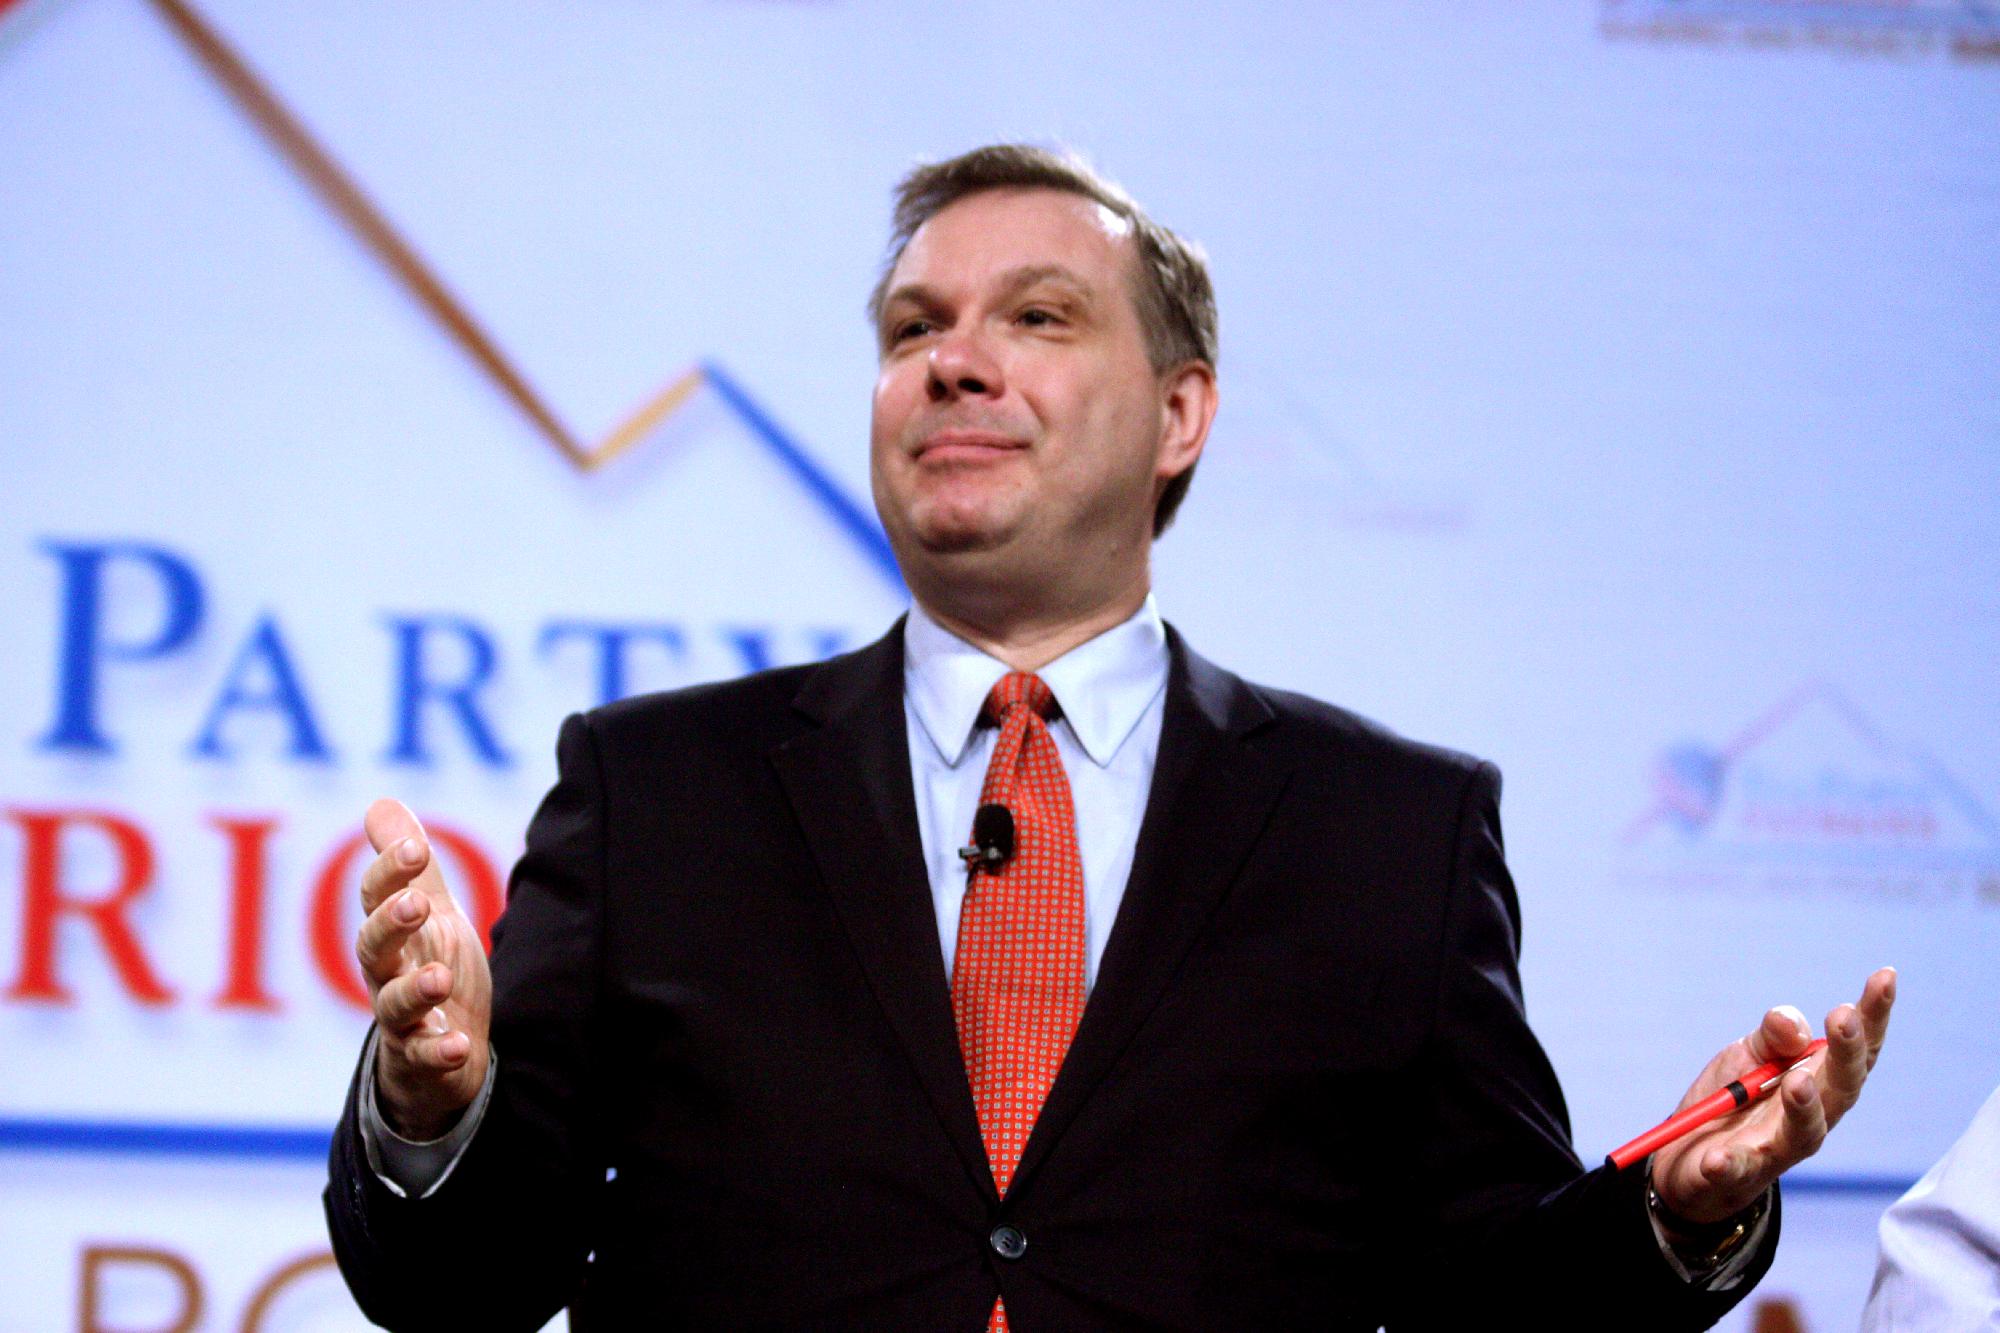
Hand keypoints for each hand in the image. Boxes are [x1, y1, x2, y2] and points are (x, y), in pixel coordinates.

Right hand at [354, 798, 493, 1140]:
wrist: (441, 1056)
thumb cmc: (431, 971)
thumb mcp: (428, 914)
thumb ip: (410, 867)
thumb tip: (381, 802)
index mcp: (390, 936)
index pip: (377, 898)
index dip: (390, 872)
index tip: (415, 846)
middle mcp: (386, 976)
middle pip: (373, 948)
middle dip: (390, 923)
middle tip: (415, 903)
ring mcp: (402, 1020)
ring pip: (394, 1005)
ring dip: (415, 990)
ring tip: (440, 978)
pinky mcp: (422, 1060)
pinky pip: (425, 1057)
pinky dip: (438, 1052)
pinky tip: (457, 1045)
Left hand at [1651, 966, 1895, 1225]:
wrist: (1691, 1160)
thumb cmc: (1735, 1099)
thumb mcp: (1749, 1055)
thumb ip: (1773, 1036)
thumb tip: (1791, 1021)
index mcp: (1818, 1079)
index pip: (1857, 1048)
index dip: (1875, 1015)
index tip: (1885, 976)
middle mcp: (1811, 1117)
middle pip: (1841, 1088)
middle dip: (1845, 1053)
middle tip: (1842, 1018)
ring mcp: (1776, 1149)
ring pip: (1804, 1132)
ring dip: (1804, 1106)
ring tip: (1797, 1082)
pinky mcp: (1738, 1175)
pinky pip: (1736, 1170)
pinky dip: (1728, 1164)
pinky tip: (1717, 1159)